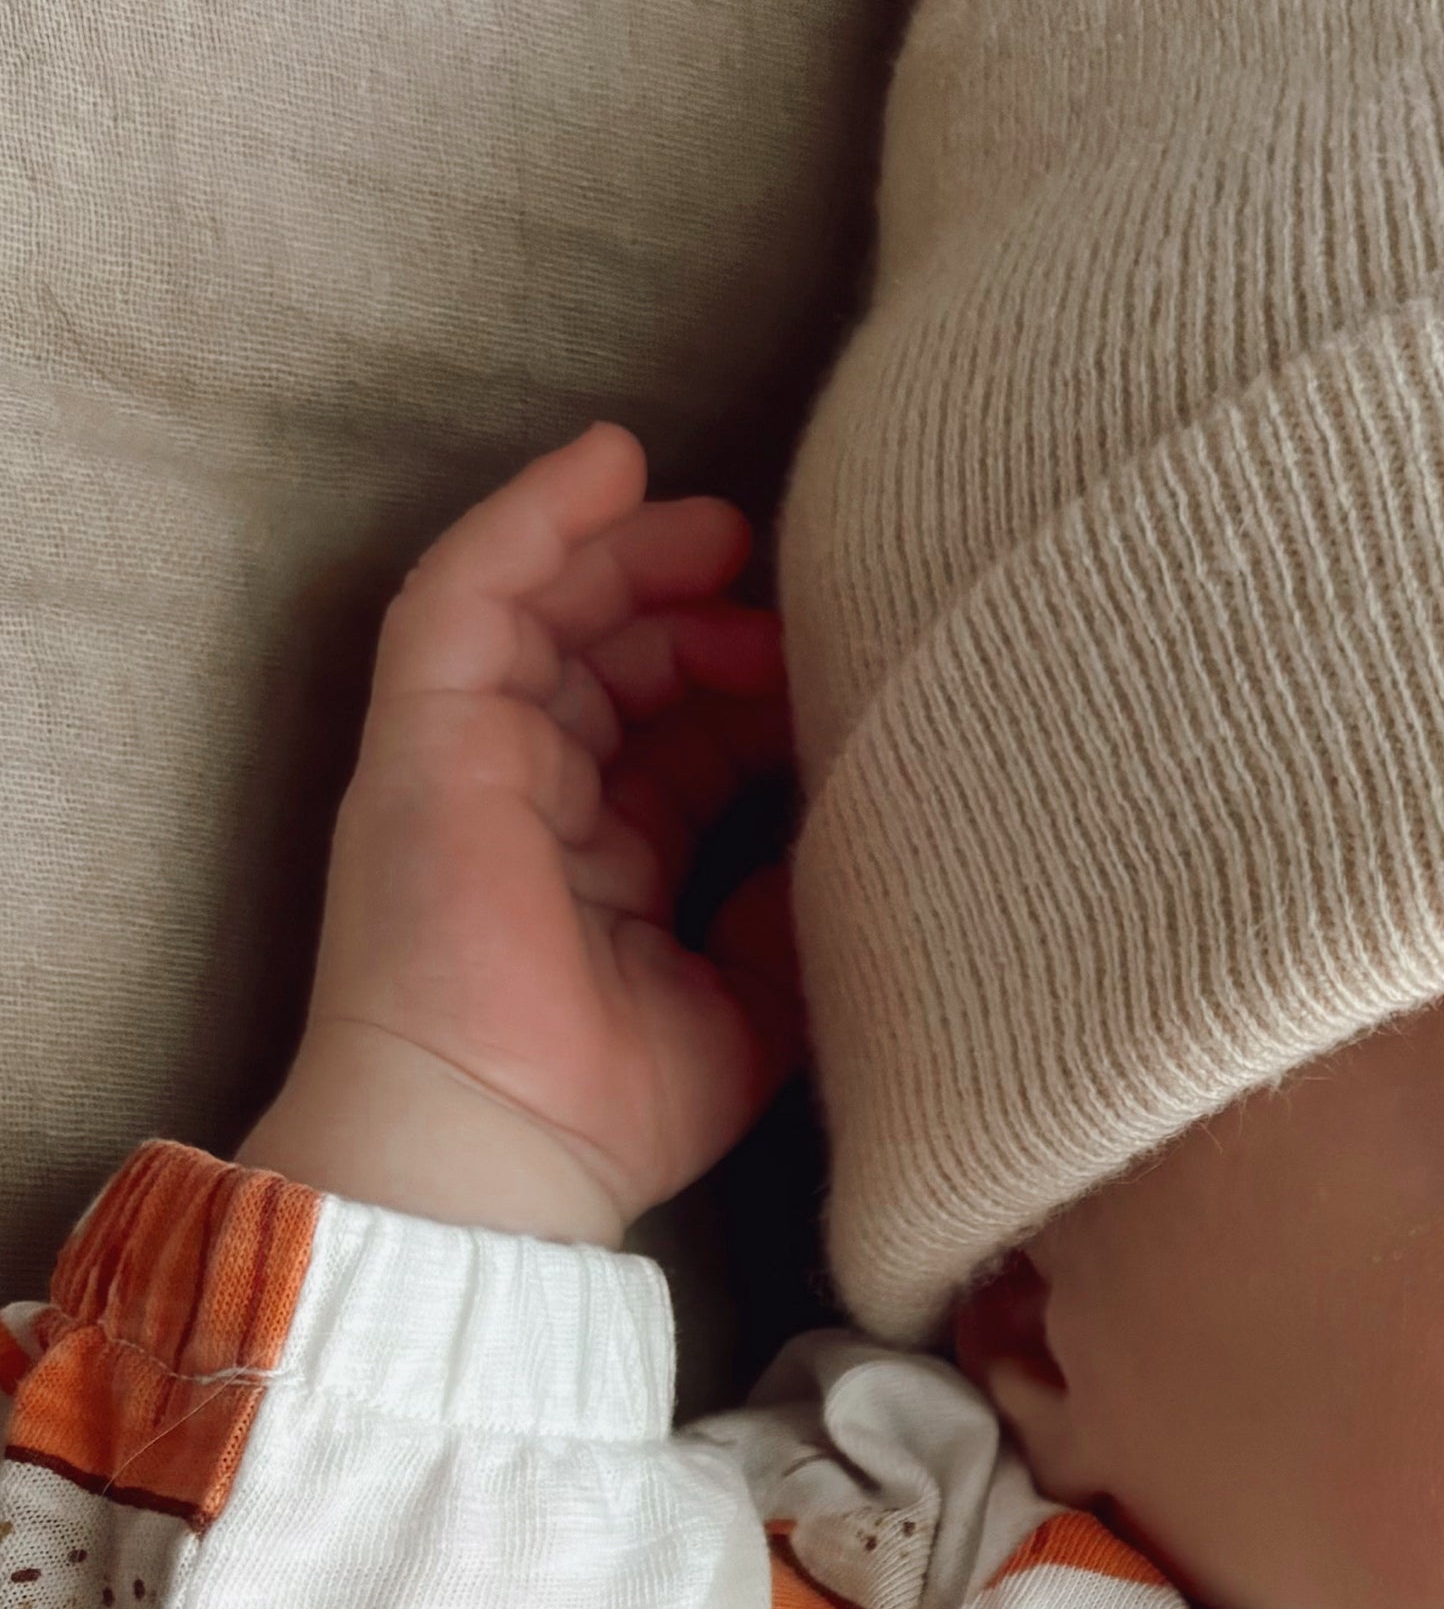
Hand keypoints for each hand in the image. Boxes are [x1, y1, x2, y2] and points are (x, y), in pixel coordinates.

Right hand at [237, 423, 800, 1239]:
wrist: (505, 1146)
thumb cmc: (615, 1105)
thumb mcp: (751, 1002)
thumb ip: (792, 915)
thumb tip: (856, 834)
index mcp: (606, 865)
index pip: (675, 739)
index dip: (749, 691)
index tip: (836, 666)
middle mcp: (533, 804)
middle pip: (613, 660)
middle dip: (698, 605)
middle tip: (789, 576)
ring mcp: (471, 763)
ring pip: (544, 609)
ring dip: (631, 550)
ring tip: (726, 525)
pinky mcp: (423, 736)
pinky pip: (464, 594)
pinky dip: (533, 518)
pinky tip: (610, 462)